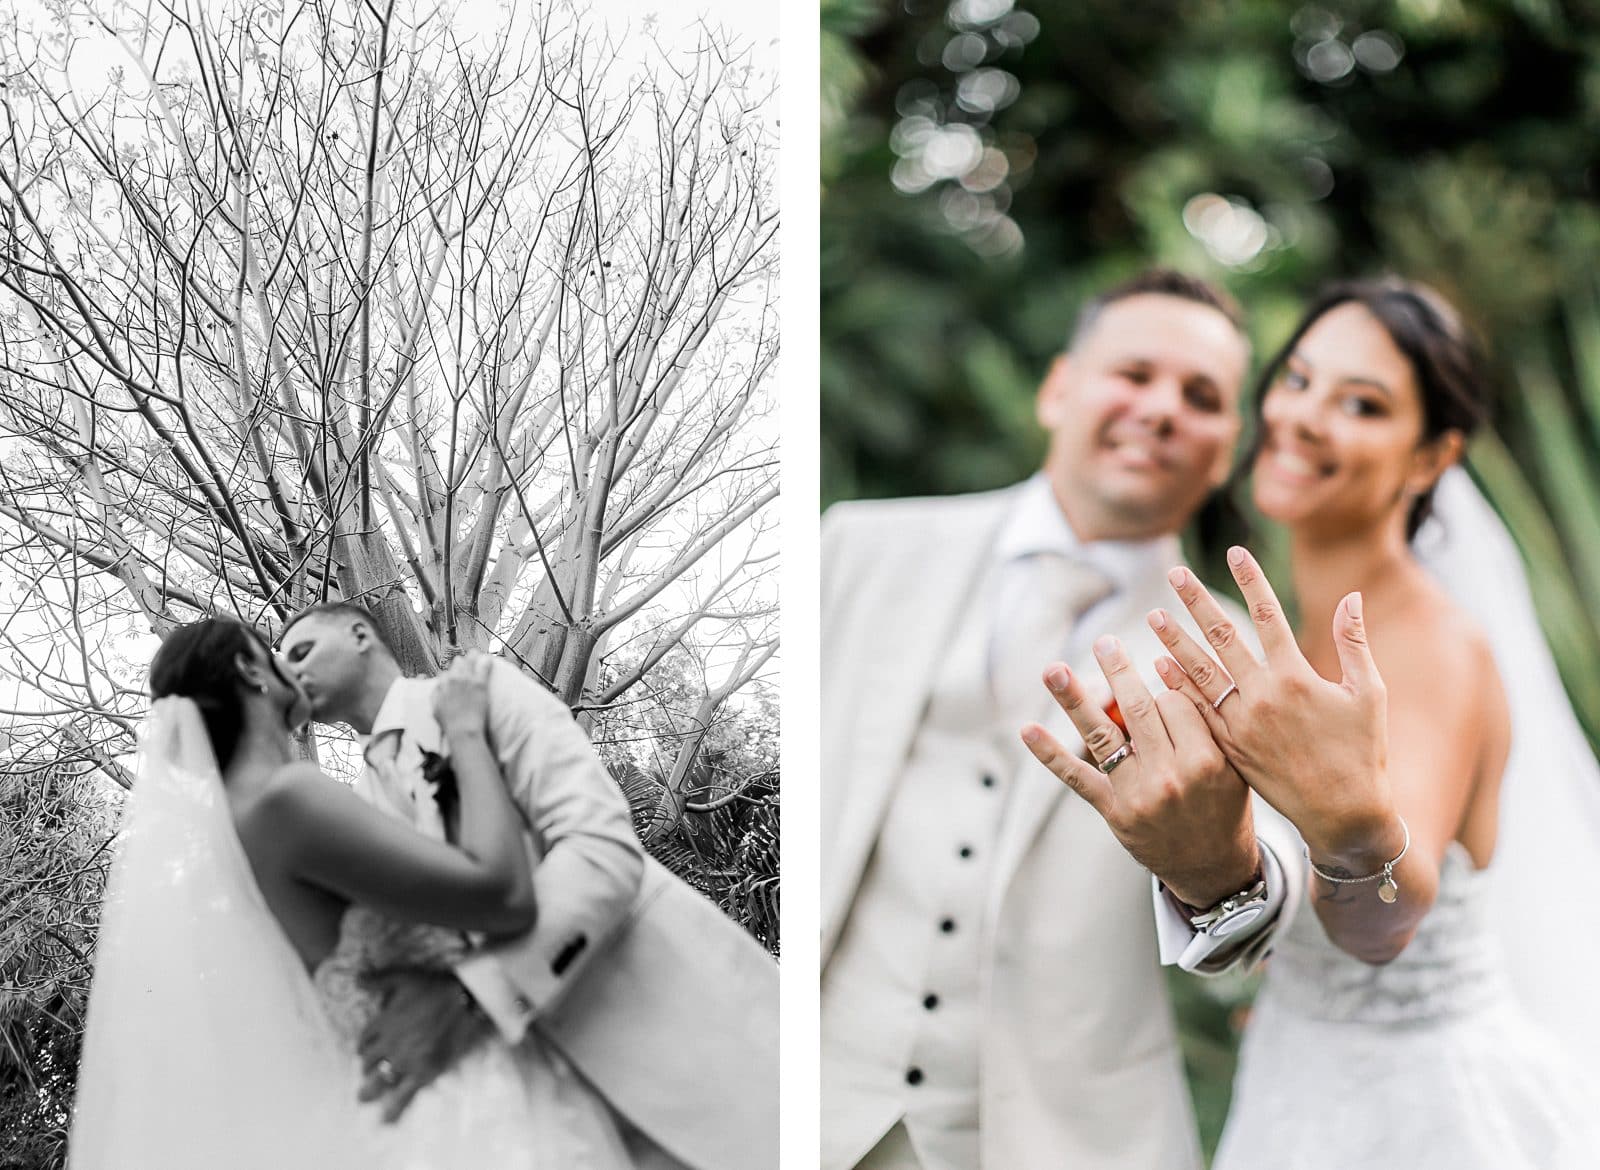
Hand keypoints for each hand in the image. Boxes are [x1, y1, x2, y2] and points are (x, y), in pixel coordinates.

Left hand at [357, 967, 493, 1122]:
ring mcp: (406, 1060)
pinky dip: (395, 1110)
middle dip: (366, 1066)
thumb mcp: (403, 977)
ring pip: (380, 1080)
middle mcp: (390, 1044)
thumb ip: (378, 980)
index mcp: (383, 1022)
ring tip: (362, 1097)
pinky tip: (386, 1121)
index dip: (363, 1045)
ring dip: (369, 1090)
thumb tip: (356, 979)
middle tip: (367, 1071)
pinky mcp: (424, 1071)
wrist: (464, 999)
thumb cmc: (434, 986)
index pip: (364, 1039)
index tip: (365, 1048)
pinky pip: (405, 1095)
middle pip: (368, 1061)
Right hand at [431, 652, 492, 738]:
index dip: (450, 674)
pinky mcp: (480, 683)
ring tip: (475, 653)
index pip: (445, 674)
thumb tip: (437, 687)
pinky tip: (489, 658)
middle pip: (456, 664)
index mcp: (442, 685)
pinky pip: (483, 667)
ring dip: (472, 656)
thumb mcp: (435, 710)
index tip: (454, 675)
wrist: (463, 730)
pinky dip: (486, 661)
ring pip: (469, 661)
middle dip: (460, 663)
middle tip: (465, 661)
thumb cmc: (449, 724)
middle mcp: (453, 680)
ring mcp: (466, 680)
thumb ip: (435, 696)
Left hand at [1020, 634, 1260, 908]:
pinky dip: (1050, 754)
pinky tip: (1028, 731)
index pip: (1174, 702)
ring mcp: (1137, 795)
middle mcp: (1169, 777)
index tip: (1165, 688)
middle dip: (1119, 670)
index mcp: (1207, 761)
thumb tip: (1170, 668)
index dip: (1168, 690)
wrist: (1214, 868)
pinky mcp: (1113, 811)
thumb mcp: (1234, 765)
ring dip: (1073, 699)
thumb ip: (1208, 724)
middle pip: (1137, 710)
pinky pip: (1077, 777)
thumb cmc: (1226, 806)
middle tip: (1105, 642)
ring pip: (1102, 735)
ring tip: (1053, 670)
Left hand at [1150, 547, 1398, 865]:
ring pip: (1200, 673)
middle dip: (1197, 602)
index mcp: (1297, 678)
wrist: (1343, 815)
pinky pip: (1196, 711)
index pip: (1268, 616)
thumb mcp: (1368, 694)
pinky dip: (1177, 687)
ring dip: (1175, 642)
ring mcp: (1241, 724)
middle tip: (1175, 574)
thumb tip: (1351, 596)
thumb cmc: (1362, 752)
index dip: (1251, 581)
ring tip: (1154, 616)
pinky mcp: (1229, 748)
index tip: (1234, 551)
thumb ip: (1355, 643)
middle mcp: (1263, 697)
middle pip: (1222, 638)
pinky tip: (1159, 667)